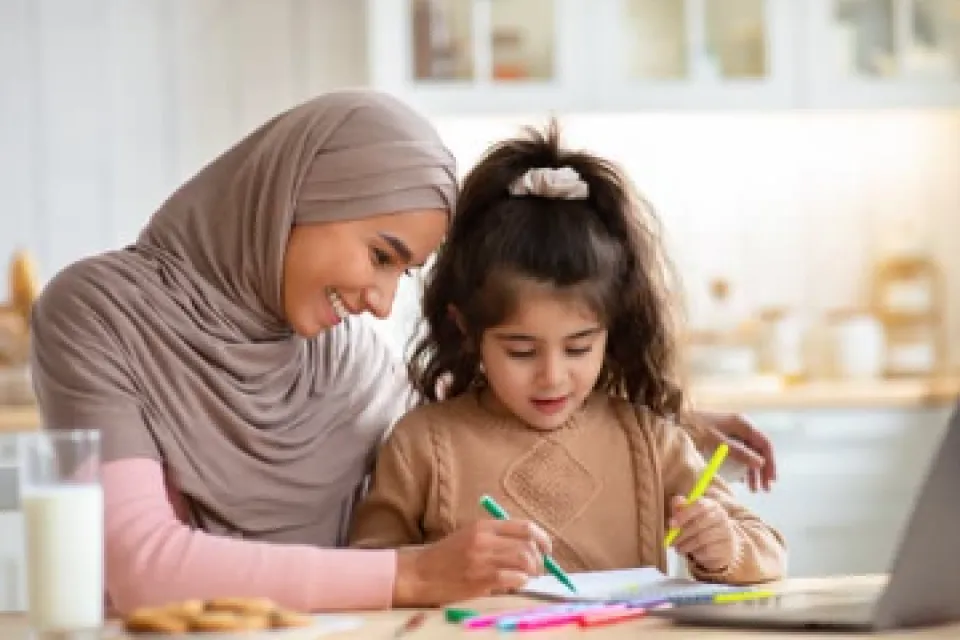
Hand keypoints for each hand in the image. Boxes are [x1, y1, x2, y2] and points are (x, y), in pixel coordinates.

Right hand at [392, 519, 551, 606]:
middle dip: (540, 559)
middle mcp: (484, 539)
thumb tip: (530, 547)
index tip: (548, 549)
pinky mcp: (479, 578)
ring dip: (532, 571)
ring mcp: (482, 559)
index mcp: (483, 525)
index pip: (525, 526)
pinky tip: (515, 583)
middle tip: (538, 568)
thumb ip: (496, 537)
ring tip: (527, 577)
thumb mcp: (470, 536)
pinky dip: (520, 581)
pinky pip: (512, 578)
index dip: (543, 538)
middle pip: (528, 544)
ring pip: (524, 560)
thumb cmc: (447, 557)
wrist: (420, 573)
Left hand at [669, 495, 737, 572]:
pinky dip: (697, 553)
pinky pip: (709, 551)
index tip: (672, 523)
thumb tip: (677, 500)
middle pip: (700, 523)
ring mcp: (727, 532)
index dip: (685, 513)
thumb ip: (681, 508)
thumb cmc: (701, 528)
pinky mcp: (728, 548)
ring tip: (679, 548)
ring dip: (687, 544)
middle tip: (672, 539)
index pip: (701, 505)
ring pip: (703, 538)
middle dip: (683, 533)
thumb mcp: (689, 516)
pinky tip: (692, 553)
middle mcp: (722, 516)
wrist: (720, 547)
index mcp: (712, 505)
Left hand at [693, 411, 776, 491]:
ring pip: (748, 453)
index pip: (764, 444)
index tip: (771, 480)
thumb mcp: (716, 442)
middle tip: (764, 490)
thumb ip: (738, 452)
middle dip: (762, 470)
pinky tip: (740, 480)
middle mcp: (740, 427)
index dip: (770, 463)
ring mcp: (731, 432)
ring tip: (753, 489)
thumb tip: (761, 463)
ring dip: (752, 471)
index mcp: (742, 424)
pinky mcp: (722, 438)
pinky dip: (741, 467)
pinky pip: (737, 454)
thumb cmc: (694, 428)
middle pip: (758, 450)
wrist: (673, 419)